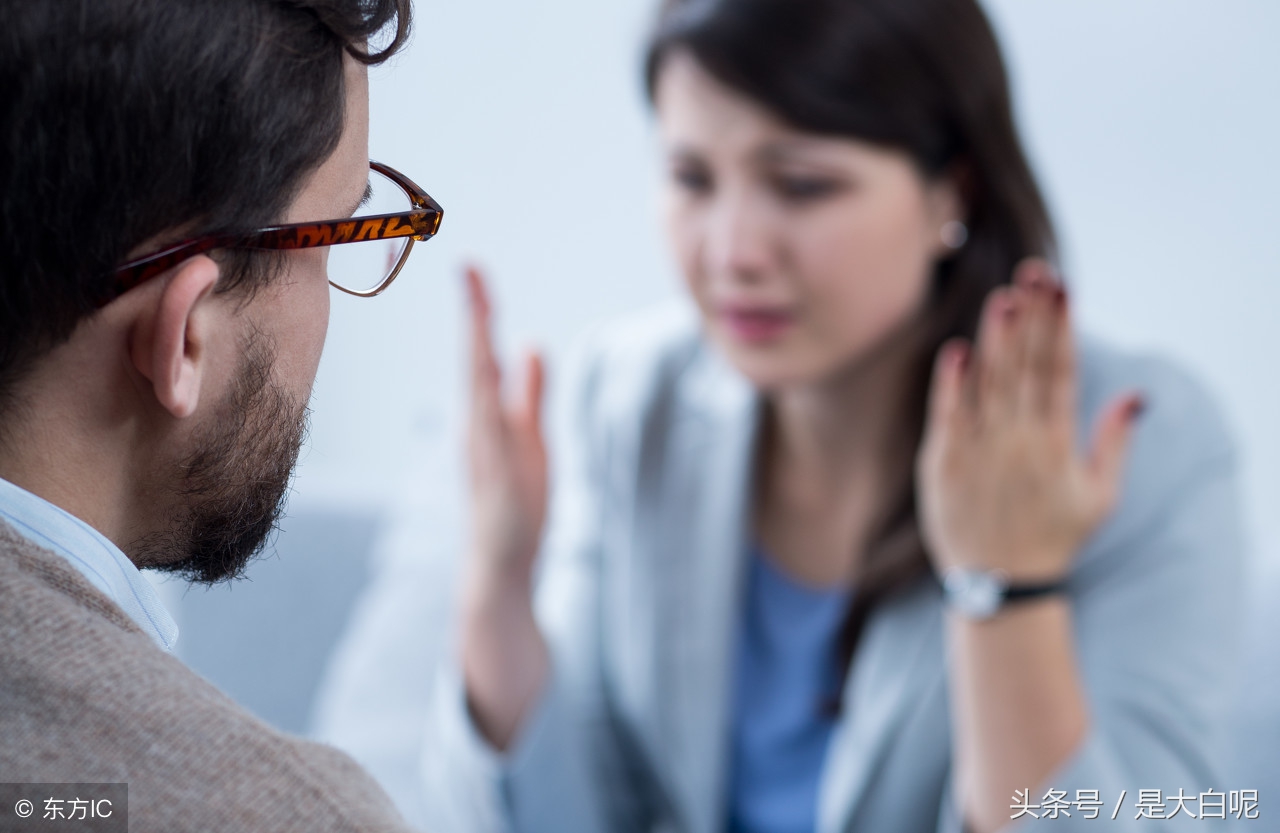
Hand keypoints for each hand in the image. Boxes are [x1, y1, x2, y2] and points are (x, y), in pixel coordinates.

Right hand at [465, 266, 547, 589]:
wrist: (499, 564)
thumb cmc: (515, 502)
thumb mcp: (530, 436)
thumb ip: (530, 392)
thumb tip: (532, 343)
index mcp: (484, 414)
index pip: (481, 352)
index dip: (480, 311)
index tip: (473, 269)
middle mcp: (476, 425)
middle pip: (474, 358)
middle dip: (474, 312)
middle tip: (469, 266)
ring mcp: (482, 448)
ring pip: (477, 386)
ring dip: (477, 343)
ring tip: (477, 300)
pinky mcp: (494, 473)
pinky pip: (488, 426)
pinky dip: (486, 396)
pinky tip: (489, 366)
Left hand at [917, 259, 1142, 582]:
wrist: (1000, 586)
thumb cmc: (1053, 538)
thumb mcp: (1099, 495)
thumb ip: (1115, 442)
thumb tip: (1135, 394)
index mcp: (1056, 444)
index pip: (1060, 371)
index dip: (1061, 326)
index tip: (1062, 287)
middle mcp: (1018, 442)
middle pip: (1025, 367)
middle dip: (1031, 317)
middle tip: (1034, 272)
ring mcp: (979, 452)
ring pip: (988, 385)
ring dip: (995, 340)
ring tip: (1003, 298)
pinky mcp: (944, 464)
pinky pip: (947, 415)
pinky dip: (951, 383)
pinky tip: (958, 350)